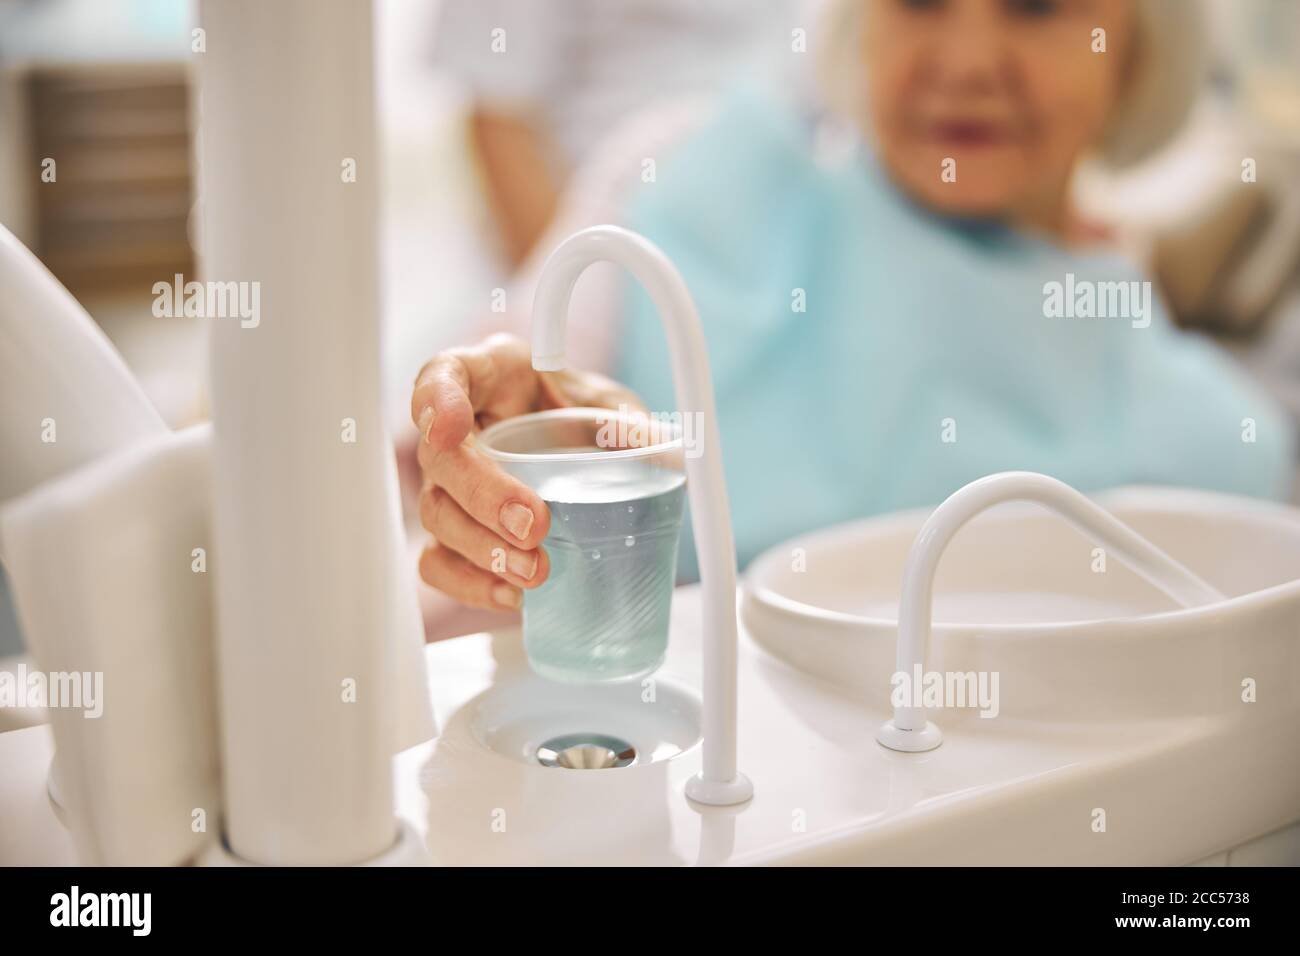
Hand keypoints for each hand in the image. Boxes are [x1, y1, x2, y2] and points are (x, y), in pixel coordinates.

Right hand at [411, 333, 643, 610]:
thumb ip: (626, 423)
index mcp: (490, 377)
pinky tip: (511, 595)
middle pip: (440, 459)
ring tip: (534, 570)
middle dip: (482, 496)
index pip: (444, 375)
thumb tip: (657, 451)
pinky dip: (471, 585)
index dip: (437, 400)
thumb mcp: (609, 406)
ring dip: (482, 550)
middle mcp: (459, 430)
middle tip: (532, 524)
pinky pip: (440, 563)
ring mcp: (449, 484)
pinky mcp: (454, 532)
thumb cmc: (581, 417)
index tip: (450, 427)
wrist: (579, 454)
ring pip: (437, 515)